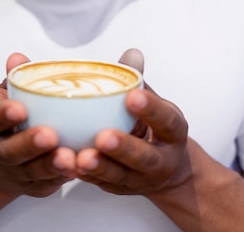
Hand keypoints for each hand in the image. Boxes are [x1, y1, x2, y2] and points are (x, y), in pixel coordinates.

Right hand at [0, 53, 76, 197]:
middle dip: (29, 143)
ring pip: (31, 171)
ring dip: (50, 165)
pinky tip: (78, 168)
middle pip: (10, 150)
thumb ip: (16, 76)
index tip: (19, 109)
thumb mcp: (9, 92)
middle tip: (49, 135)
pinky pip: (47, 185)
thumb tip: (17, 58)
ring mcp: (15, 171)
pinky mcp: (33, 187)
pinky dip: (62, 178)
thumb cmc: (12, 115)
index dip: (3, 113)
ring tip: (68, 157)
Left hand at [75, 49, 189, 196]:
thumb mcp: (152, 101)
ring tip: (82, 157)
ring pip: (121, 176)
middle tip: (104, 137)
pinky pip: (102, 184)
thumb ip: (137, 80)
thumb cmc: (153, 124)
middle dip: (125, 148)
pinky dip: (87, 176)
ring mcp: (141, 179)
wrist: (167, 168)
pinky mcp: (120, 190)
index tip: (132, 97)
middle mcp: (162, 160)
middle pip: (145, 157)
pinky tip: (70, 165)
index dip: (150, 109)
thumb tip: (131, 54)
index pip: (166, 120)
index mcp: (173, 131)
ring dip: (101, 167)